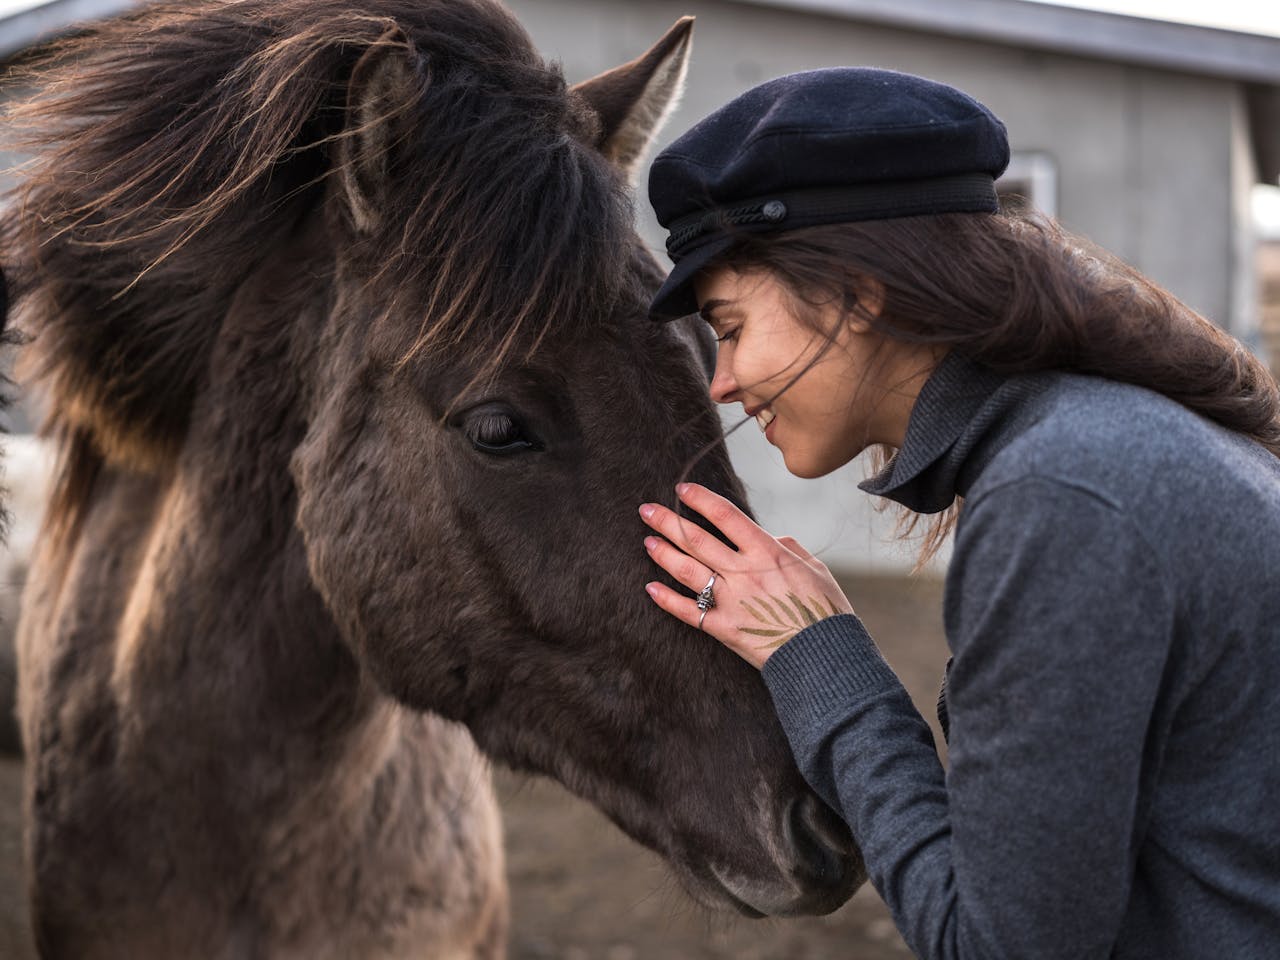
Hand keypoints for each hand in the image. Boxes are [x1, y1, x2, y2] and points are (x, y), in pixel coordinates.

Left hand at [640, 483, 853, 668]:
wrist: (825, 656)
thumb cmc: (826, 611)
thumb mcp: (815, 569)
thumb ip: (789, 548)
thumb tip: (769, 538)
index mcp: (767, 552)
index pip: (725, 516)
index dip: (700, 500)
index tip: (682, 490)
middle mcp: (744, 572)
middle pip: (697, 540)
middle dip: (668, 522)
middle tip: (646, 510)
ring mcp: (731, 601)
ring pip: (688, 571)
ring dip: (663, 554)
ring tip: (647, 541)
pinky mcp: (724, 629)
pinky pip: (689, 612)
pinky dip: (668, 600)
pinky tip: (651, 589)